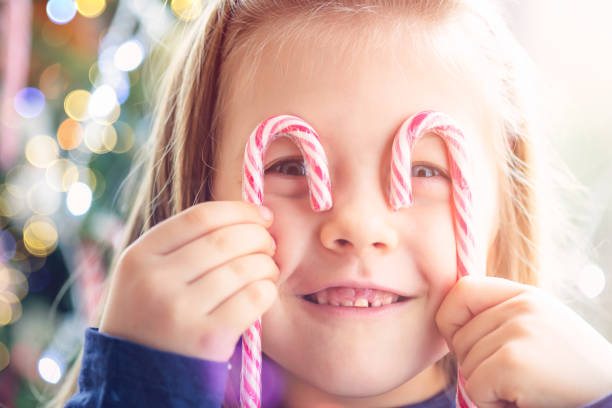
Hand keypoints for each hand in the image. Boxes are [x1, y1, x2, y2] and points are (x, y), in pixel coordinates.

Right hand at [99, 201, 278, 361]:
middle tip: (269, 244)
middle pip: (226, 239)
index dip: (240, 210)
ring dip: (267, 264)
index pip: (200, 217)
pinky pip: (252, 298)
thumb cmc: (151, 318)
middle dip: (259, 236)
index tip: (261, 215)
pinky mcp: (206, 339)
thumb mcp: (144, 276)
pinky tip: (264, 292)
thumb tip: (246, 215)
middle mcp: (155, 280)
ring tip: (269, 269)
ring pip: (243, 267)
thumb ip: (180, 245)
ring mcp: (180, 311)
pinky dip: (267, 290)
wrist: (135, 379)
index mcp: (138, 256)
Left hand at [436, 275, 611, 407]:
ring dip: (488, 387)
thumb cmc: (570, 371)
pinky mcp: (512, 362)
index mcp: (524, 295)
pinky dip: (493, 404)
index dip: (451, 320)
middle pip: (459, 338)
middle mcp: (520, 307)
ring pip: (466, 366)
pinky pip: (476, 388)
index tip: (464, 343)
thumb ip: (502, 316)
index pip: (461, 291)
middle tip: (514, 377)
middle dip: (477, 365)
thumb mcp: (540, 327)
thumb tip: (450, 322)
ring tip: (525, 387)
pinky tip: (523, 400)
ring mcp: (517, 332)